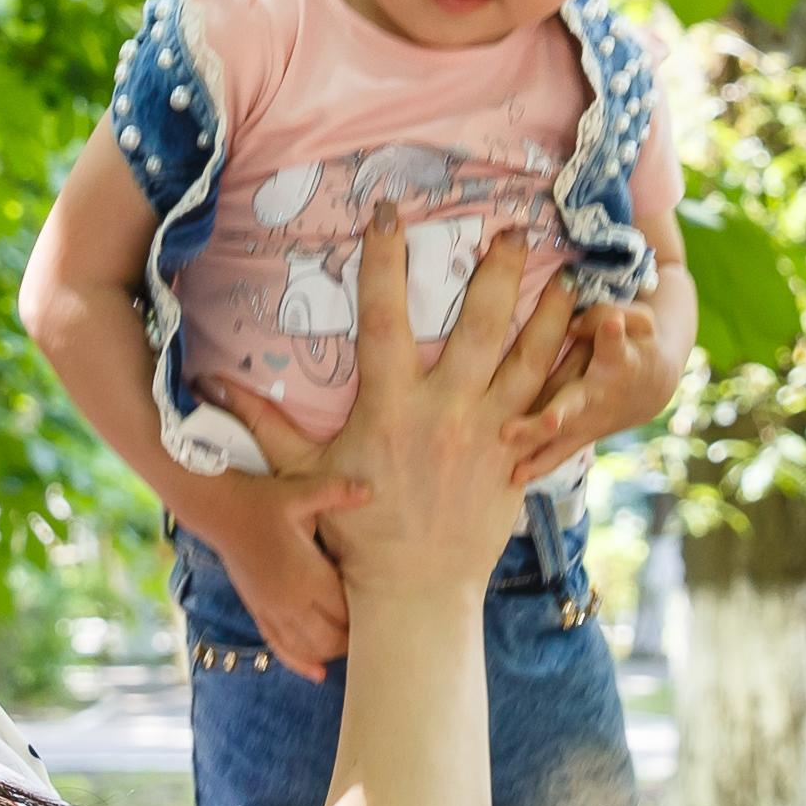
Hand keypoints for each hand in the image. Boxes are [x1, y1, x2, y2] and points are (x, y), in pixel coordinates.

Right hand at [195, 465, 365, 684]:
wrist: (217, 511)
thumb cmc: (261, 502)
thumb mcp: (298, 492)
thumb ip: (335, 493)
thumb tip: (369, 490)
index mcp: (306, 574)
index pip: (345, 612)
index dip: (365, 617)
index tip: (384, 612)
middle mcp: (289, 600)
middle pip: (330, 639)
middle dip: (351, 639)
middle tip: (372, 630)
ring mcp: (271, 610)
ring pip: (307, 649)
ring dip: (330, 652)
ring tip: (350, 646)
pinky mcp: (257, 612)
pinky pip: (280, 646)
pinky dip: (299, 662)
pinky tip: (317, 673)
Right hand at [218, 210, 576, 607]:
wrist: (414, 592)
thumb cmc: (356, 530)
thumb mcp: (302, 475)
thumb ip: (264, 424)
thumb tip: (210, 386)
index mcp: (389, 407)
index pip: (383, 316)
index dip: (384, 259)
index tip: (389, 213)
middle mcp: (446, 412)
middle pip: (480, 326)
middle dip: (498, 272)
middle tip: (514, 230)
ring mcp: (490, 434)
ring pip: (531, 359)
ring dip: (553, 314)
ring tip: (572, 276)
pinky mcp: (519, 458)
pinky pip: (557, 407)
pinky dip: (578, 374)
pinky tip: (595, 344)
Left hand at [504, 300, 676, 484]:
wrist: (652, 389)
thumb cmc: (638, 345)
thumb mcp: (635, 321)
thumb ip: (603, 315)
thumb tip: (570, 326)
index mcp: (619, 360)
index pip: (615, 343)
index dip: (612, 332)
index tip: (612, 323)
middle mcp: (601, 394)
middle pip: (579, 402)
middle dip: (563, 412)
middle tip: (551, 420)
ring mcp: (589, 419)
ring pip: (561, 433)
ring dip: (537, 440)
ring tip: (511, 445)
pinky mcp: (579, 433)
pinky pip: (557, 452)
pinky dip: (539, 465)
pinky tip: (514, 477)